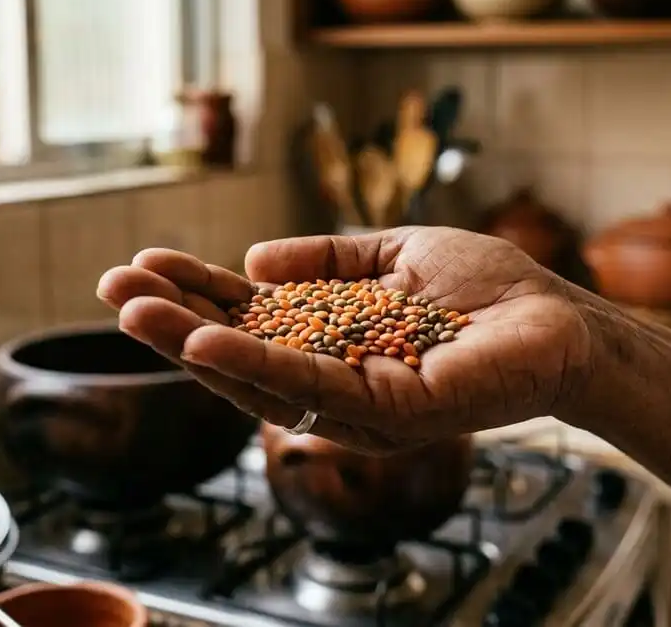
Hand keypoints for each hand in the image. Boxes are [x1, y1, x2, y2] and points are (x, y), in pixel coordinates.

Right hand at [97, 226, 592, 453]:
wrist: (558, 321)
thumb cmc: (484, 289)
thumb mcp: (391, 255)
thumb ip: (326, 258)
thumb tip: (253, 261)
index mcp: (332, 338)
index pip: (250, 319)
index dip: (198, 292)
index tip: (143, 262)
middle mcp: (334, 376)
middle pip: (240, 352)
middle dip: (175, 319)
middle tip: (113, 285)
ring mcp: (357, 403)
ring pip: (260, 376)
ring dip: (194, 343)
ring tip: (135, 309)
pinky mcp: (388, 414)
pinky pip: (312, 388)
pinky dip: (255, 366)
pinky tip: (204, 343)